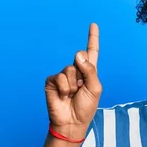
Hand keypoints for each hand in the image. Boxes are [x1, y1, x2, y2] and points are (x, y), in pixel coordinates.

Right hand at [44, 23, 101, 138]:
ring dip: (73, 84)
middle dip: (83, 74)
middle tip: (81, 89)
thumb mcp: (95, 89)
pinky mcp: (52, 82)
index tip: (93, 24)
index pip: (91, 52)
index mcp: (88, 72)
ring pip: (70, 69)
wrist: (72, 122)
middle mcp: (76, 71)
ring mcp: (63, 76)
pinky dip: (63, 88)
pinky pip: (59, 77)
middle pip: (80, 59)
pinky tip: (63, 96)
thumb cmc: (85, 107)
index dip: (92, 38)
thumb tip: (78, 53)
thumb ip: (90, 70)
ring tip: (72, 95)